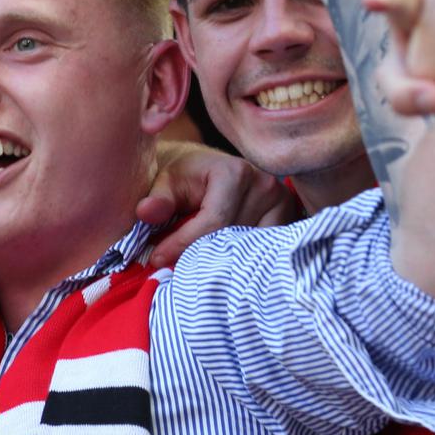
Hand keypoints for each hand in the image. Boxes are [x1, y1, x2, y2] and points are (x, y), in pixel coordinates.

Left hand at [138, 141, 299, 265]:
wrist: (206, 167)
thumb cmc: (183, 177)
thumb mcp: (163, 182)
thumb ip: (157, 200)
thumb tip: (146, 212)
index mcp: (235, 172)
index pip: (214, 222)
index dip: (183, 245)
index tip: (156, 260)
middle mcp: (265, 185)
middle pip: (234, 238)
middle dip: (201, 255)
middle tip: (173, 267)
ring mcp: (282, 202)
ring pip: (251, 248)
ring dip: (223, 259)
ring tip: (197, 264)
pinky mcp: (288, 217)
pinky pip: (265, 249)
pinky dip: (242, 258)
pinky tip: (221, 261)